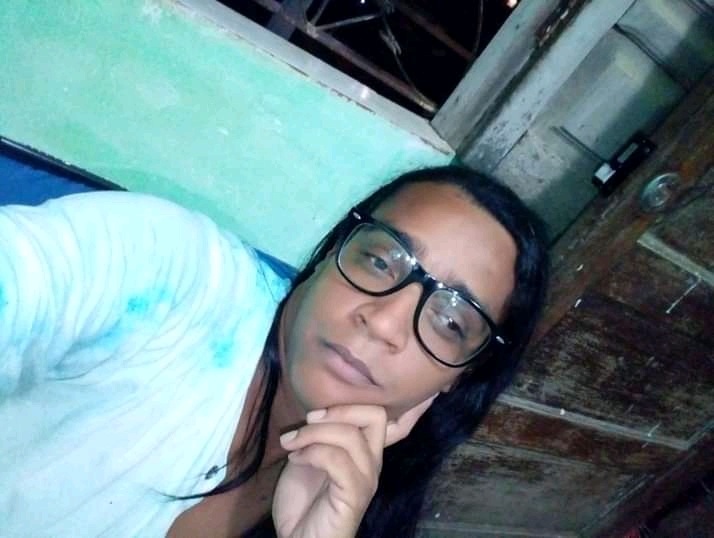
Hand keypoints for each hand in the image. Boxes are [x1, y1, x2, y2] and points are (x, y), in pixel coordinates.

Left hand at [272, 397, 435, 537]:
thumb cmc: (303, 502)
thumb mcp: (308, 457)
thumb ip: (319, 434)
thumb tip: (314, 409)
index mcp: (365, 451)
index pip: (388, 419)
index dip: (375, 402)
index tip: (332, 403)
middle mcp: (372, 462)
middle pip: (374, 416)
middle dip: (339, 410)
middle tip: (309, 419)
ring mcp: (366, 478)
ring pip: (351, 435)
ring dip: (313, 433)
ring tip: (291, 443)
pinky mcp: (354, 494)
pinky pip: (337, 459)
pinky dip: (312, 451)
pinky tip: (296, 458)